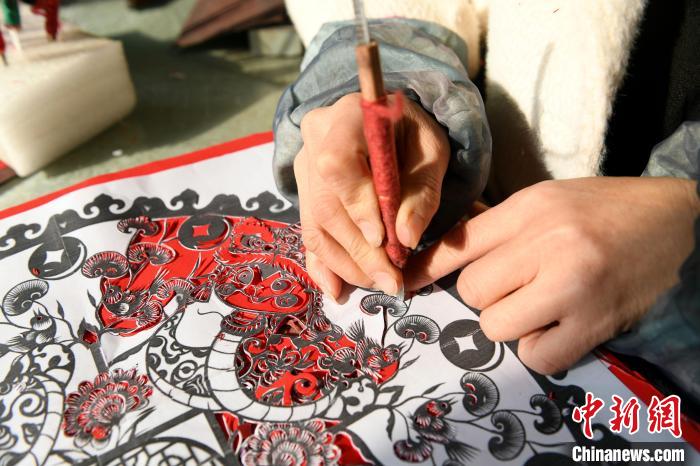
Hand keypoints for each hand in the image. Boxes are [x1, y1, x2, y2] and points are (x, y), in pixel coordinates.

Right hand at [296, 93, 449, 298]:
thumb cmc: (412, 133)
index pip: (337, 164)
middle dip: (360, 251)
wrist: (387, 122)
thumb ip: (422, 191)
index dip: (357, 206)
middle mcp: (314, 141)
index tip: (383, 239)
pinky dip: (324, 265)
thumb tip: (406, 238)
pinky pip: (308, 234)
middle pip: (326, 205)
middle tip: (391, 280)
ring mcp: (303, 168)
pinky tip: (339, 290)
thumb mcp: (432, 151)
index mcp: (347, 116)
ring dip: (347, 264)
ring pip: (315, 226)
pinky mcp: (304, 193)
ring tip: (379, 283)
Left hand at [405, 177, 698, 373]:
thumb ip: (499, 226)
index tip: (406, 282)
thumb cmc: (603, 209)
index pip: (458, 244)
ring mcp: (571, 286)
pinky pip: (535, 356)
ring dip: (508, 323)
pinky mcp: (595, 322)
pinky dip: (538, 349)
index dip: (426, 268)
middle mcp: (547, 244)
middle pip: (472, 291)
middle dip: (484, 296)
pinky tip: (555, 328)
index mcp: (530, 208)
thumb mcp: (546, 200)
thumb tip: (445, 252)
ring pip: (495, 326)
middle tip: (514, 287)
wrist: (675, 221)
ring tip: (538, 307)